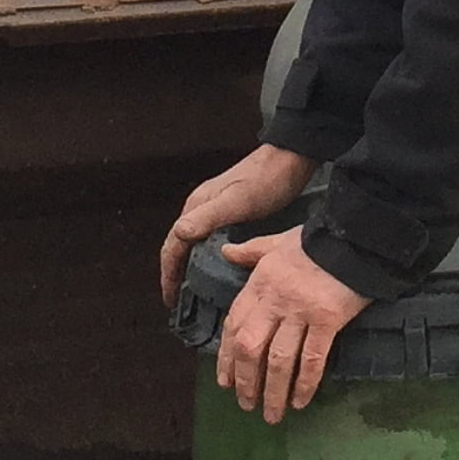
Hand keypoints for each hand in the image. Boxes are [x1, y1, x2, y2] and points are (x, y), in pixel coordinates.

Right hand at [159, 144, 315, 306]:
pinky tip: (216, 268)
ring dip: (188, 266)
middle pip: (178, 245)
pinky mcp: (229, 211)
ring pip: (193, 243)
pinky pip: (208, 239)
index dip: (168, 274)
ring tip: (193, 291)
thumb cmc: (266, 180)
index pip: (172, 245)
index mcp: (196, 206)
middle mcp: (200, 207)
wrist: (290, 158)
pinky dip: (205, 257)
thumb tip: (177, 234)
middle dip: (174, 273)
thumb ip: (206, 217)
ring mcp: (214, 208)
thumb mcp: (236, 202)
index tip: (170, 299)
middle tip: (178, 301)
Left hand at [216, 226, 370, 422]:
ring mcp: (301, 311)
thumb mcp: (277, 241)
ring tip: (271, 414)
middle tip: (246, 404)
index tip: (224, 381)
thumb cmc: (315, 240)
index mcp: (259, 283)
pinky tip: (300, 402)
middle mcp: (275, 301)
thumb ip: (251, 251)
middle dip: (246, 381)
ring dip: (273, 392)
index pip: (235, 325)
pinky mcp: (328, 320)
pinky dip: (304, 384)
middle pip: (251, 348)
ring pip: (279, 360)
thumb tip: (226, 252)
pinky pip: (313, 359)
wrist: (356, 236)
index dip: (227, 357)